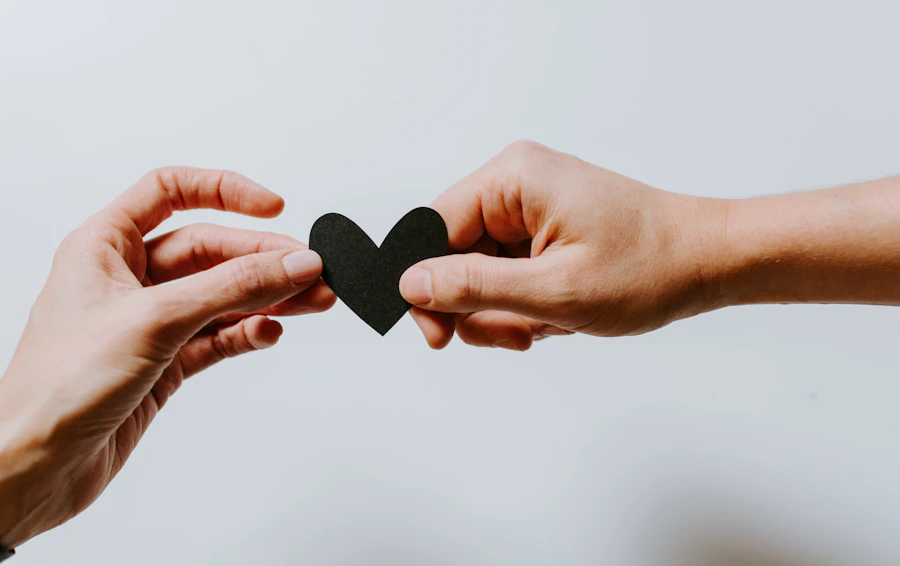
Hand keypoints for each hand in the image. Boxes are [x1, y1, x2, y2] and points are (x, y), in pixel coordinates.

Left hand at [0, 168, 334, 546]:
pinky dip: (247, 333)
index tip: (273, 207)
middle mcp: (128, 279)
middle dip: (264, 259)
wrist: (34, 468)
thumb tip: (292, 262)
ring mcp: (150, 322)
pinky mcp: (165, 362)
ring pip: (222, 295)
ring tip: (313, 300)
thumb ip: (231, 288)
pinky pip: (219, 336)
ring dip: (268, 297)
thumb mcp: (155, 320)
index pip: (171, 191)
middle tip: (312, 271)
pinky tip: (268, 333)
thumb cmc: (58, 388)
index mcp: (105, 246)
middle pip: (211, 249)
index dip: (225, 191)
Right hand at [399, 140, 726, 349]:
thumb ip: (474, 287)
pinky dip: (523, 305)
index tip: (438, 337)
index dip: (426, 287)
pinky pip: (506, 274)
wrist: (708, 262)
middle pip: (452, 255)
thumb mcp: (554, 290)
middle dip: (478, 307)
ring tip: (547, 325)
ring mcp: (529, 207)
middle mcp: (515, 184)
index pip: (430, 229)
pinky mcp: (542, 229)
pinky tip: (557, 315)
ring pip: (479, 273)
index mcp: (512, 178)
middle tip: (517, 335)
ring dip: (505, 312)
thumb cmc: (649, 267)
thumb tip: (410, 285)